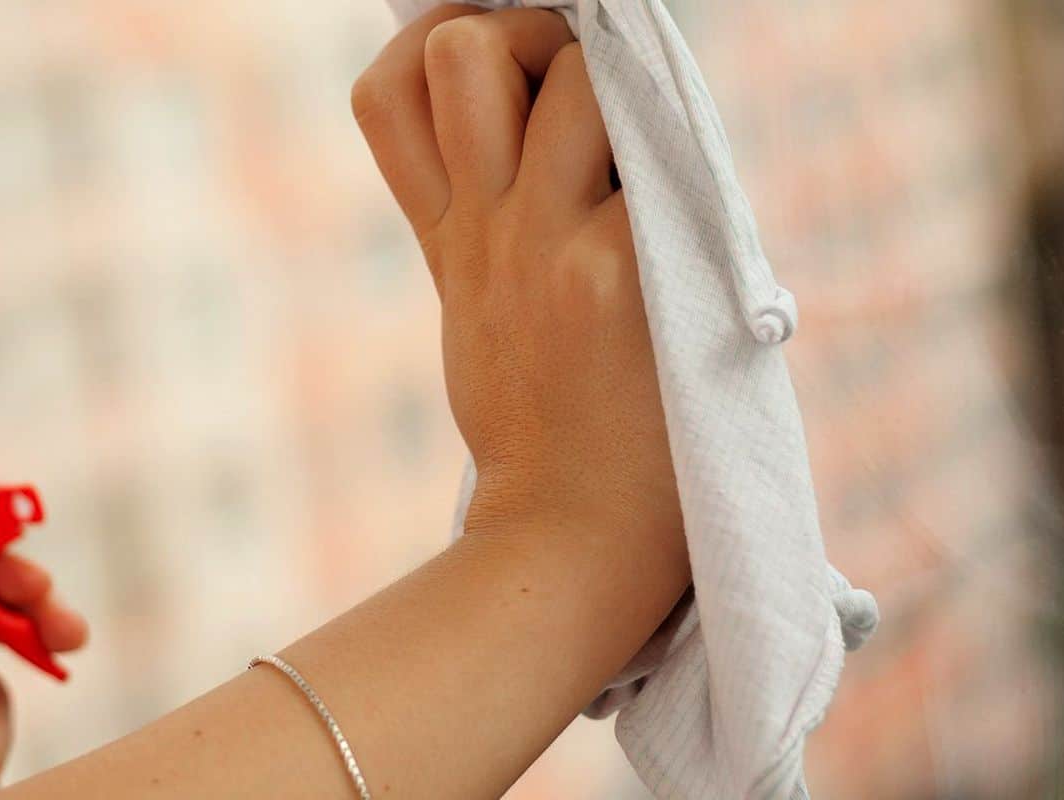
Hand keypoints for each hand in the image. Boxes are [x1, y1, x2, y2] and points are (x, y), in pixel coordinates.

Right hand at [352, 6, 682, 552]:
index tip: (492, 78)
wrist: (568, 532)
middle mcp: (485, 223)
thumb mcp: (471, 315)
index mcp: (447, 234)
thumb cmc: (539, 429)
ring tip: (639, 157)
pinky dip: (669, 154)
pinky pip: (647, 151)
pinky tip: (678, 206)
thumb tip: (518, 140)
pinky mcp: (619, 268)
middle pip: (462, 48)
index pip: (385, 92)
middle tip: (575, 97)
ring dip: (612, 89)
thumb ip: (475, 229)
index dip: (429, 51)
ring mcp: (547, 241)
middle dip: (528, 38)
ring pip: (568, 74)